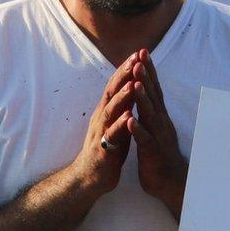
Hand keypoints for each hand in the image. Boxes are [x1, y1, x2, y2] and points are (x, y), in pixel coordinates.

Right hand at [68, 52, 138, 195]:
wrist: (90, 177)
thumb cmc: (107, 149)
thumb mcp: (116, 124)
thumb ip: (123, 107)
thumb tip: (133, 87)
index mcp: (108, 111)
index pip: (117, 86)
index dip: (127, 69)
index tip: (139, 53)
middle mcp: (102, 118)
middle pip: (112, 92)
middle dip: (124, 75)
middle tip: (135, 58)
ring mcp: (101, 132)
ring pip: (110, 111)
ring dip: (121, 97)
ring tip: (132, 84)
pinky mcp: (103, 149)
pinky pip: (112, 135)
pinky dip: (120, 124)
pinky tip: (128, 116)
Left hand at [126, 49, 187, 218]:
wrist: (171, 184)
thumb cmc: (160, 157)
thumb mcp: (156, 130)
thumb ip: (152, 113)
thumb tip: (148, 95)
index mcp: (159, 118)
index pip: (153, 90)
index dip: (148, 72)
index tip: (142, 53)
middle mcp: (161, 124)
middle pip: (153, 97)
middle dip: (146, 77)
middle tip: (140, 58)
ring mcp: (158, 137)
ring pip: (150, 115)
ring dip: (143, 99)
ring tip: (135, 83)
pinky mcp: (153, 153)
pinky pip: (145, 140)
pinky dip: (138, 130)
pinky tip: (131, 121)